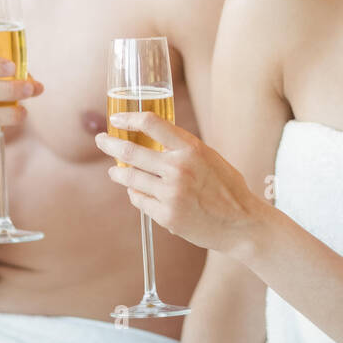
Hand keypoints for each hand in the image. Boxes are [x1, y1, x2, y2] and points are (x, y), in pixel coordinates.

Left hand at [94, 112, 263, 254]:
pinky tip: (136, 192)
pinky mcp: (166, 216)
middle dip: (110, 144)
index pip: (152, 123)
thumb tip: (153, 143)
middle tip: (101, 141)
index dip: (130, 118)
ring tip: (115, 171)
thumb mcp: (210, 158)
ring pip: (130, 178)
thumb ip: (183, 150)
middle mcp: (178, 169)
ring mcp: (170, 194)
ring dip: (118, 173)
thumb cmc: (228, 189)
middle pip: (131, 151)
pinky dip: (135, 194)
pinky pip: (139, 200)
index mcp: (191, 149)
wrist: (241, 224)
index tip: (117, 119)